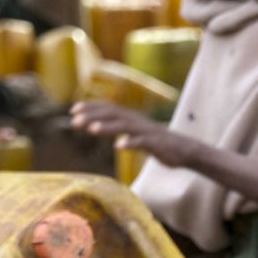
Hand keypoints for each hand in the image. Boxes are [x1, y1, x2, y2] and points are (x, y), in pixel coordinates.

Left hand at [69, 101, 191, 165]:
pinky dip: (130, 143)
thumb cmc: (156, 143)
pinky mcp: (156, 144)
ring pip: (124, 126)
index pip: (108, 108)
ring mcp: (146, 132)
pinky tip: (118, 146)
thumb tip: (94, 125)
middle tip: (74, 121)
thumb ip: (117, 127)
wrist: (184, 150)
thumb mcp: (134, 133)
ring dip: (107, 126)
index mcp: (131, 118)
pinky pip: (142, 142)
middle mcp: (136, 121)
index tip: (72, 110)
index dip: (91, 107)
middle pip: (112, 114)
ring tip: (91, 129)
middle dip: (92, 116)